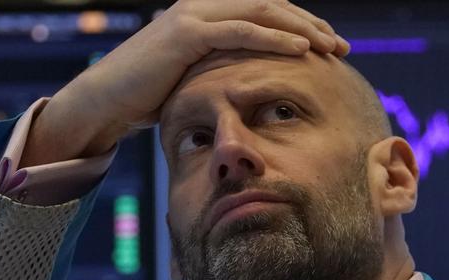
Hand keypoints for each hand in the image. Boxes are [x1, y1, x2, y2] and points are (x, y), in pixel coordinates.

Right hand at [20, 0, 349, 166]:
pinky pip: (241, 32)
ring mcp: (194, 15)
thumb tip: (248, 88)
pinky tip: (302, 51)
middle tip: (341, 46)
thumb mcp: (194, 78)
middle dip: (311, 25)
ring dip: (302, 29)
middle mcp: (202, 5)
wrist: (106, 100)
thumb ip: (221, 71)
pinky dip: (274, 39)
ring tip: (331, 47)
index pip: (265, 12)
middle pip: (271, 5)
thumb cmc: (148, 95)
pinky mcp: (186, 33)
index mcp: (207, 13)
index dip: (300, 26)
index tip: (327, 47)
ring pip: (262, 12)